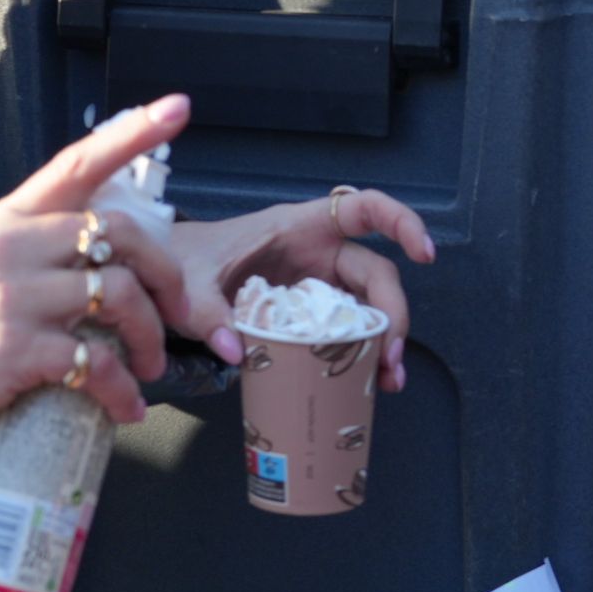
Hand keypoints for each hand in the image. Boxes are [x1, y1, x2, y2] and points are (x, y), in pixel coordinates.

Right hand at [0, 95, 193, 445]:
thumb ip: (33, 248)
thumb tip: (95, 255)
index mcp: (8, 219)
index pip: (76, 163)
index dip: (132, 134)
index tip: (178, 108)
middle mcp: (14, 247)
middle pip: (120, 233)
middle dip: (168, 274)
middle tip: (179, 312)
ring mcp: (16, 297)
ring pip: (119, 295)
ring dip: (151, 336)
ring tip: (149, 367)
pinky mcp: (16, 351)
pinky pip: (95, 361)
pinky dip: (122, 389)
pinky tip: (124, 405)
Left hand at [168, 189, 435, 390]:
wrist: (167, 279)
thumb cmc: (187, 262)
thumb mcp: (190, 282)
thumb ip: (208, 312)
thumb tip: (236, 349)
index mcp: (299, 227)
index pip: (363, 209)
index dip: (400, 222)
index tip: (425, 253)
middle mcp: (318, 252)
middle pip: (376, 273)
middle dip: (393, 313)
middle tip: (392, 355)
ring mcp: (318, 283)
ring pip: (369, 306)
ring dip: (385, 341)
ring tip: (388, 379)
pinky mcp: (311, 313)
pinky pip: (348, 329)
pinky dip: (363, 354)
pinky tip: (368, 381)